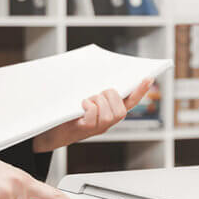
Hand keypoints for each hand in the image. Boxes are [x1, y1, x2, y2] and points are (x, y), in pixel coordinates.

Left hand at [32, 79, 153, 152]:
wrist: (49, 130)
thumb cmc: (67, 112)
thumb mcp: (84, 98)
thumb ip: (95, 88)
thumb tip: (98, 68)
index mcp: (109, 112)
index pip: (131, 101)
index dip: (140, 90)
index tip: (148, 77)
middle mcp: (107, 123)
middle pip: (121, 110)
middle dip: (111, 97)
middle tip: (97, 94)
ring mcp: (97, 128)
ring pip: (111, 114)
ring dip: (99, 102)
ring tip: (87, 101)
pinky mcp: (85, 129)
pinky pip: (94, 115)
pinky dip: (89, 106)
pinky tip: (81, 105)